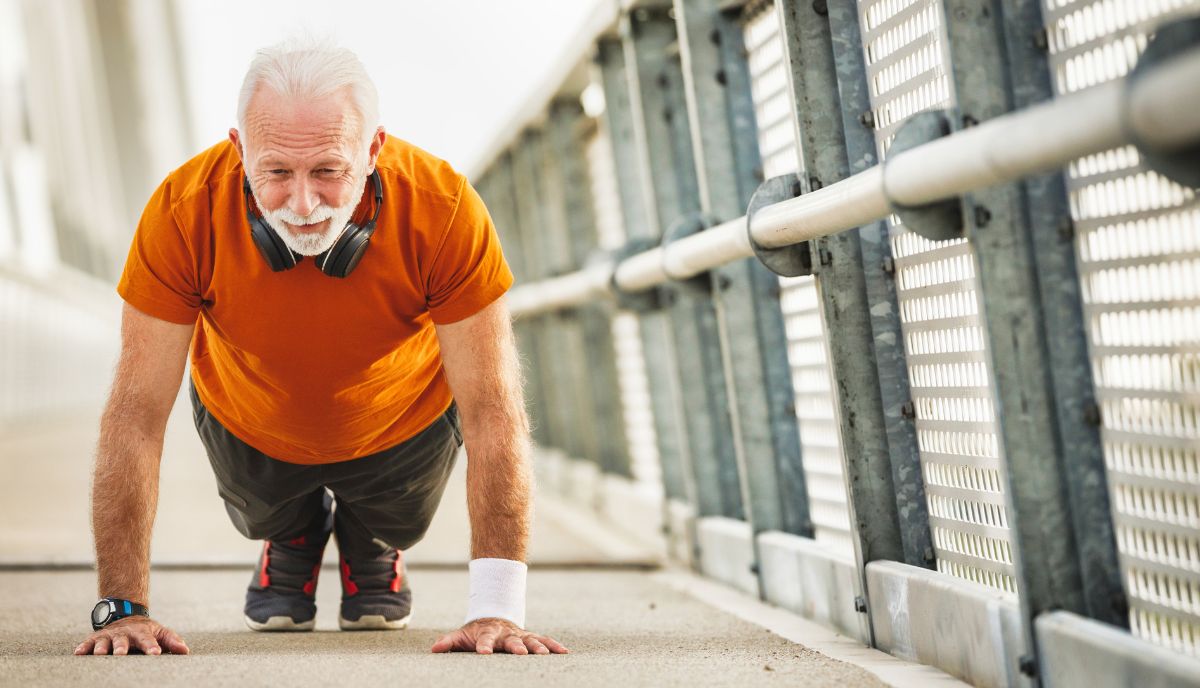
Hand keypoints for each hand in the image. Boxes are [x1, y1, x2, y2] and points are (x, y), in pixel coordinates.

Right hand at [74, 616, 189, 655]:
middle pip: (123, 641)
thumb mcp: (160, 632)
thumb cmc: (145, 630)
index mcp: (142, 633)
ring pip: (104, 642)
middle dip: (121, 647)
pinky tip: (79, 653)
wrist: (126, 614)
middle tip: (121, 654)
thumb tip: (185, 651)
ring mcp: (109, 636)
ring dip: (101, 648)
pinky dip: (83, 647)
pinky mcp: (96, 638)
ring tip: (99, 654)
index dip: (151, 647)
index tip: (155, 654)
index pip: (148, 640)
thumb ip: (171, 640)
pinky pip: (88, 643)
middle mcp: (125, 633)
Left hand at [431, 617, 567, 654]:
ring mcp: (519, 634)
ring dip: (538, 647)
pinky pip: (544, 640)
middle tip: (521, 653)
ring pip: (530, 640)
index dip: (484, 646)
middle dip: (516, 647)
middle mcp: (506, 634)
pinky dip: (554, 646)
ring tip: (544, 655)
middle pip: (511, 640)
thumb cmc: (475, 632)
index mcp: (487, 634)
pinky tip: (564, 652)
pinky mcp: (530, 637)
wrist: (493, 615)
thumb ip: (450, 642)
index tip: (483, 653)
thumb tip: (434, 648)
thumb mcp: (461, 636)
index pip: (484, 640)